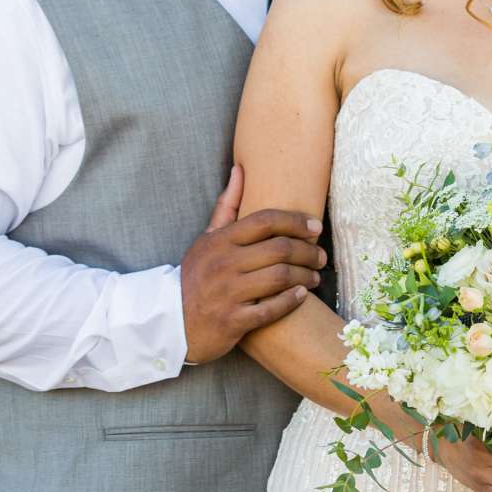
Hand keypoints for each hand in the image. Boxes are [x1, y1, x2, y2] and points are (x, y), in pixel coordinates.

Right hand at [181, 164, 326, 363]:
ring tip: (315, 277)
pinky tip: (301, 296)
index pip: (265, 221)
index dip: (296, 222)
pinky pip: (270, 310)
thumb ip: (227, 206)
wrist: (170, 321)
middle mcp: (224, 264)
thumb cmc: (195, 276)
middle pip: (279, 249)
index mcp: (220, 240)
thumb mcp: (206, 239)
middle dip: (308, 252)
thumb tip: (240, 170)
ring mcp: (228, 294)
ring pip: (280, 278)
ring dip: (305, 276)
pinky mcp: (232, 321)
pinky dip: (290, 302)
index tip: (315, 228)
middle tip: (321, 257)